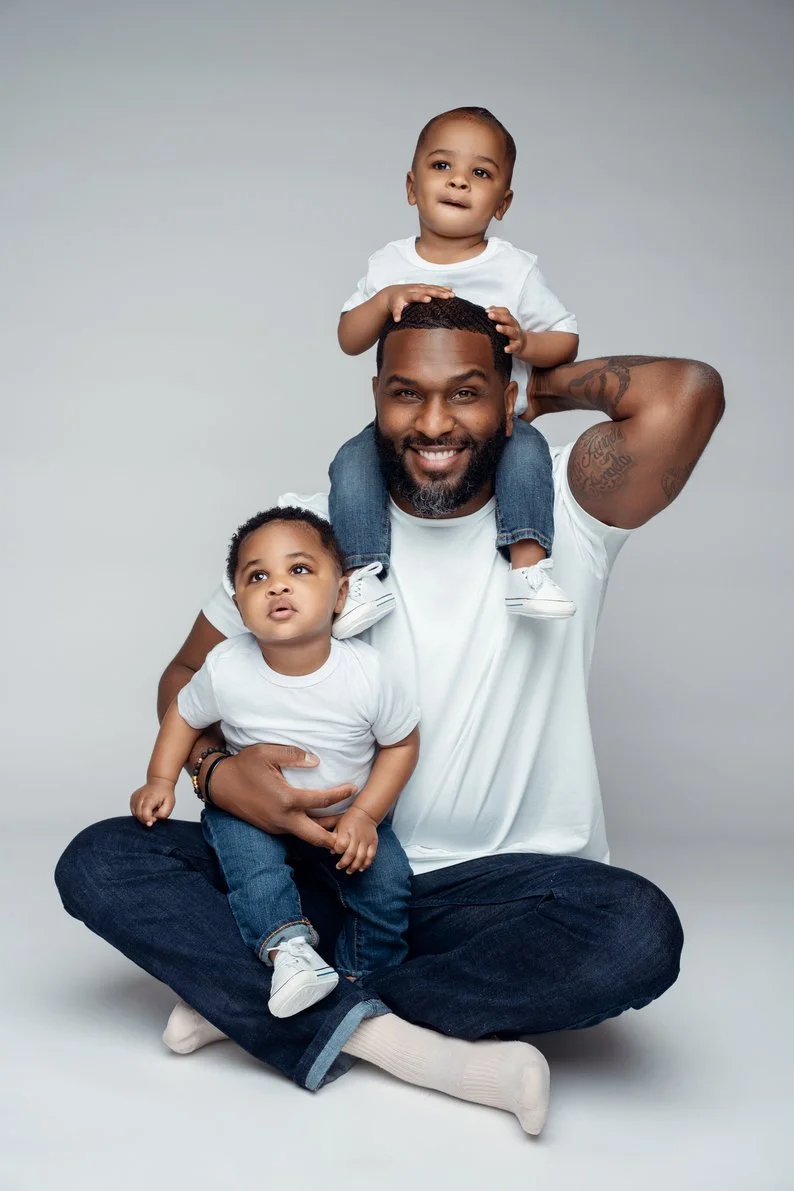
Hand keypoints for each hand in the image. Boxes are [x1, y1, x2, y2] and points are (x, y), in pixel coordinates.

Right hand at [130, 779, 175, 826]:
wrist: (159, 783)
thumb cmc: (165, 794)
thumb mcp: (170, 804)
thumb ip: (163, 813)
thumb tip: (154, 819)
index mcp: (150, 796)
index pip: (145, 810)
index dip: (147, 819)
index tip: (151, 823)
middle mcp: (140, 796)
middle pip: (139, 814)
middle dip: (146, 819)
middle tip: (155, 815)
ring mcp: (135, 797)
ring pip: (135, 814)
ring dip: (143, 816)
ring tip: (151, 810)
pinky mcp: (132, 799)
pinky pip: (134, 812)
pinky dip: (140, 813)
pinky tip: (146, 809)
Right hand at [209, 744, 355, 850]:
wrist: (219, 784)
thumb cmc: (243, 766)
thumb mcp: (266, 752)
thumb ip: (293, 754)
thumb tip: (316, 761)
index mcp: (285, 800)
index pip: (321, 801)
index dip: (341, 795)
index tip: (353, 788)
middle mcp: (283, 819)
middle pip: (318, 837)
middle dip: (337, 837)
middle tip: (353, 829)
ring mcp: (276, 827)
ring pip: (307, 837)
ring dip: (325, 834)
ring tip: (342, 826)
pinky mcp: (271, 829)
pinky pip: (295, 832)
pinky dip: (310, 830)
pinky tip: (319, 822)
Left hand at [331, 806, 377, 873]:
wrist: (365, 813)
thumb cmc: (349, 820)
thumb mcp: (338, 825)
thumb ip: (334, 838)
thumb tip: (332, 852)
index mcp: (346, 831)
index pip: (341, 845)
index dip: (337, 851)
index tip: (335, 852)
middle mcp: (357, 836)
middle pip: (350, 854)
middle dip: (344, 863)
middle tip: (339, 867)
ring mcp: (366, 840)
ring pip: (361, 857)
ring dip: (354, 866)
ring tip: (349, 871)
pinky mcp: (373, 843)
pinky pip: (371, 856)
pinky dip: (366, 864)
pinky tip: (360, 868)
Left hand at [382, 284, 453, 322]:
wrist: (394, 293)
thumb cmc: (395, 302)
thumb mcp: (394, 307)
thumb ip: (396, 313)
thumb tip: (396, 320)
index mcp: (408, 294)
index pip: (416, 295)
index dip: (421, 297)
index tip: (429, 299)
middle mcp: (415, 289)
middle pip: (427, 290)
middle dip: (437, 293)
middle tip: (447, 297)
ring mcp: (421, 287)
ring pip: (433, 287)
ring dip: (443, 290)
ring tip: (452, 295)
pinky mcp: (424, 286)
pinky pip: (435, 287)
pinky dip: (443, 288)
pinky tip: (451, 290)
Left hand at [487, 306, 525, 355]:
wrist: (521, 343)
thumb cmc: (508, 332)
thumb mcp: (504, 323)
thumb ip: (497, 316)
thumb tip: (487, 310)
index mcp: (510, 320)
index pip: (505, 312)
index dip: (496, 310)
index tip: (486, 311)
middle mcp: (514, 326)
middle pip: (508, 319)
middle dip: (499, 316)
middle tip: (490, 315)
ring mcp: (516, 335)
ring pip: (512, 331)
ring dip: (505, 329)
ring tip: (497, 328)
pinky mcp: (518, 346)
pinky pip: (515, 346)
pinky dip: (511, 348)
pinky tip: (505, 349)